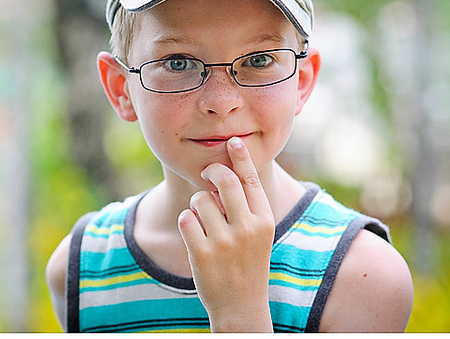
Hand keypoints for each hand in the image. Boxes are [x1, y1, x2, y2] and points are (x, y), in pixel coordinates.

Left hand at [177, 137, 275, 331]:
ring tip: (203, 220)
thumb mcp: (257, 234)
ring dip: (197, 204)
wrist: (241, 307)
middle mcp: (247, 229)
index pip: (251, 180)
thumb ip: (245, 206)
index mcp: (264, 221)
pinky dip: (186, 221)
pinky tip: (194, 234)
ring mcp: (224, 242)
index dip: (241, 157)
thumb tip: (225, 172)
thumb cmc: (247, 263)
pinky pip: (185, 218)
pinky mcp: (201, 253)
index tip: (233, 141)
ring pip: (200, 199)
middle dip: (212, 170)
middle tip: (206, 172)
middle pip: (225, 180)